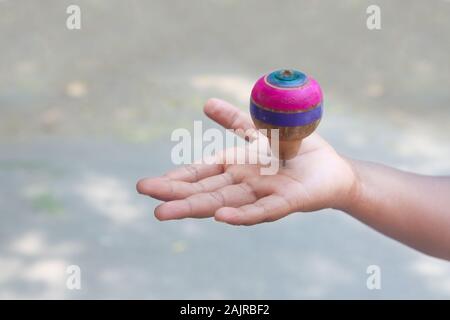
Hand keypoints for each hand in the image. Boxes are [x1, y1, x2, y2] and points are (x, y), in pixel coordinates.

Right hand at [137, 98, 358, 224]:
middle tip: (143, 192)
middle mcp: (243, 184)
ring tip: (163, 212)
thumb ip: (236, 121)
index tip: (149, 184)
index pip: (200, 174)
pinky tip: (220, 218)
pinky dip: (242, 215)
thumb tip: (205, 104)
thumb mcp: (261, 131)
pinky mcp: (287, 202)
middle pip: (204, 191)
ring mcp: (262, 195)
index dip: (177, 178)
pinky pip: (263, 210)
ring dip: (195, 208)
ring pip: (224, 204)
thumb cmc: (296, 152)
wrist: (331, 168)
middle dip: (174, 193)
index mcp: (235, 168)